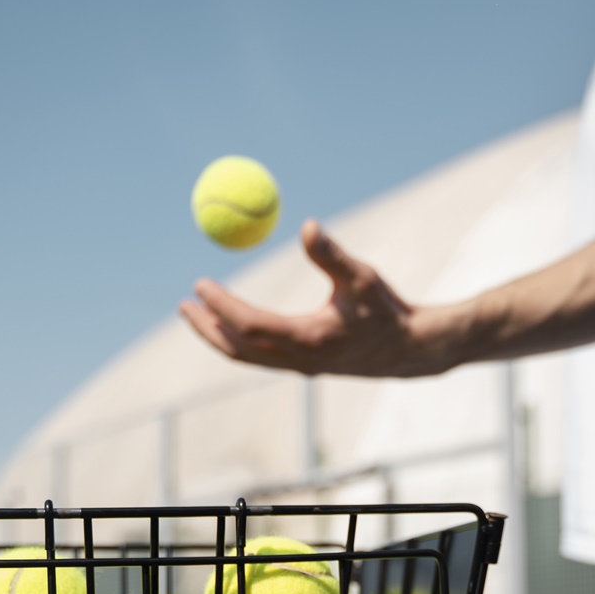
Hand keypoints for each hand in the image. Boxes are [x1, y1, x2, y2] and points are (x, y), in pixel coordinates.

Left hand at [180, 220, 458, 377]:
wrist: (411, 350)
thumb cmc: (388, 311)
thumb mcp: (362, 278)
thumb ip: (331, 255)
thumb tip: (307, 226)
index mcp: (308, 338)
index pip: (248, 325)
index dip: (220, 305)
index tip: (199, 284)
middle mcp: (300, 359)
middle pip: (237, 349)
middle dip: (206, 328)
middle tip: (183, 304)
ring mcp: (301, 367)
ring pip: (247, 357)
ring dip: (218, 337)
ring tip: (197, 315)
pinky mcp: (307, 367)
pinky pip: (261, 357)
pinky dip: (239, 342)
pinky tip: (233, 325)